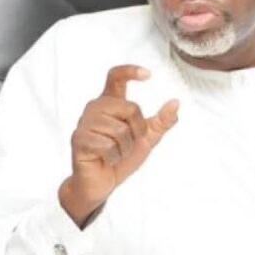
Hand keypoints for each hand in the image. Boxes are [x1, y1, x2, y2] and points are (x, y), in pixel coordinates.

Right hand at [58, 65, 178, 226]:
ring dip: (124, 148)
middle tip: (128, 143)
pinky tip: (106, 160)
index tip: (148, 74)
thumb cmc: (121, 156)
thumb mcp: (147, 138)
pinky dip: (113, 157)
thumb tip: (176, 102)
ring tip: (115, 153)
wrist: (102, 183)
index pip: (116, 77)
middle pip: (130, 107)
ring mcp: (85, 123)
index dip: (130, 71)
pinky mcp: (79, 139)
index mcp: (110, 102)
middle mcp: (95, 107)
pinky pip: (107, 146)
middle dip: (137, 130)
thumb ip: (161, 121)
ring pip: (119, 130)